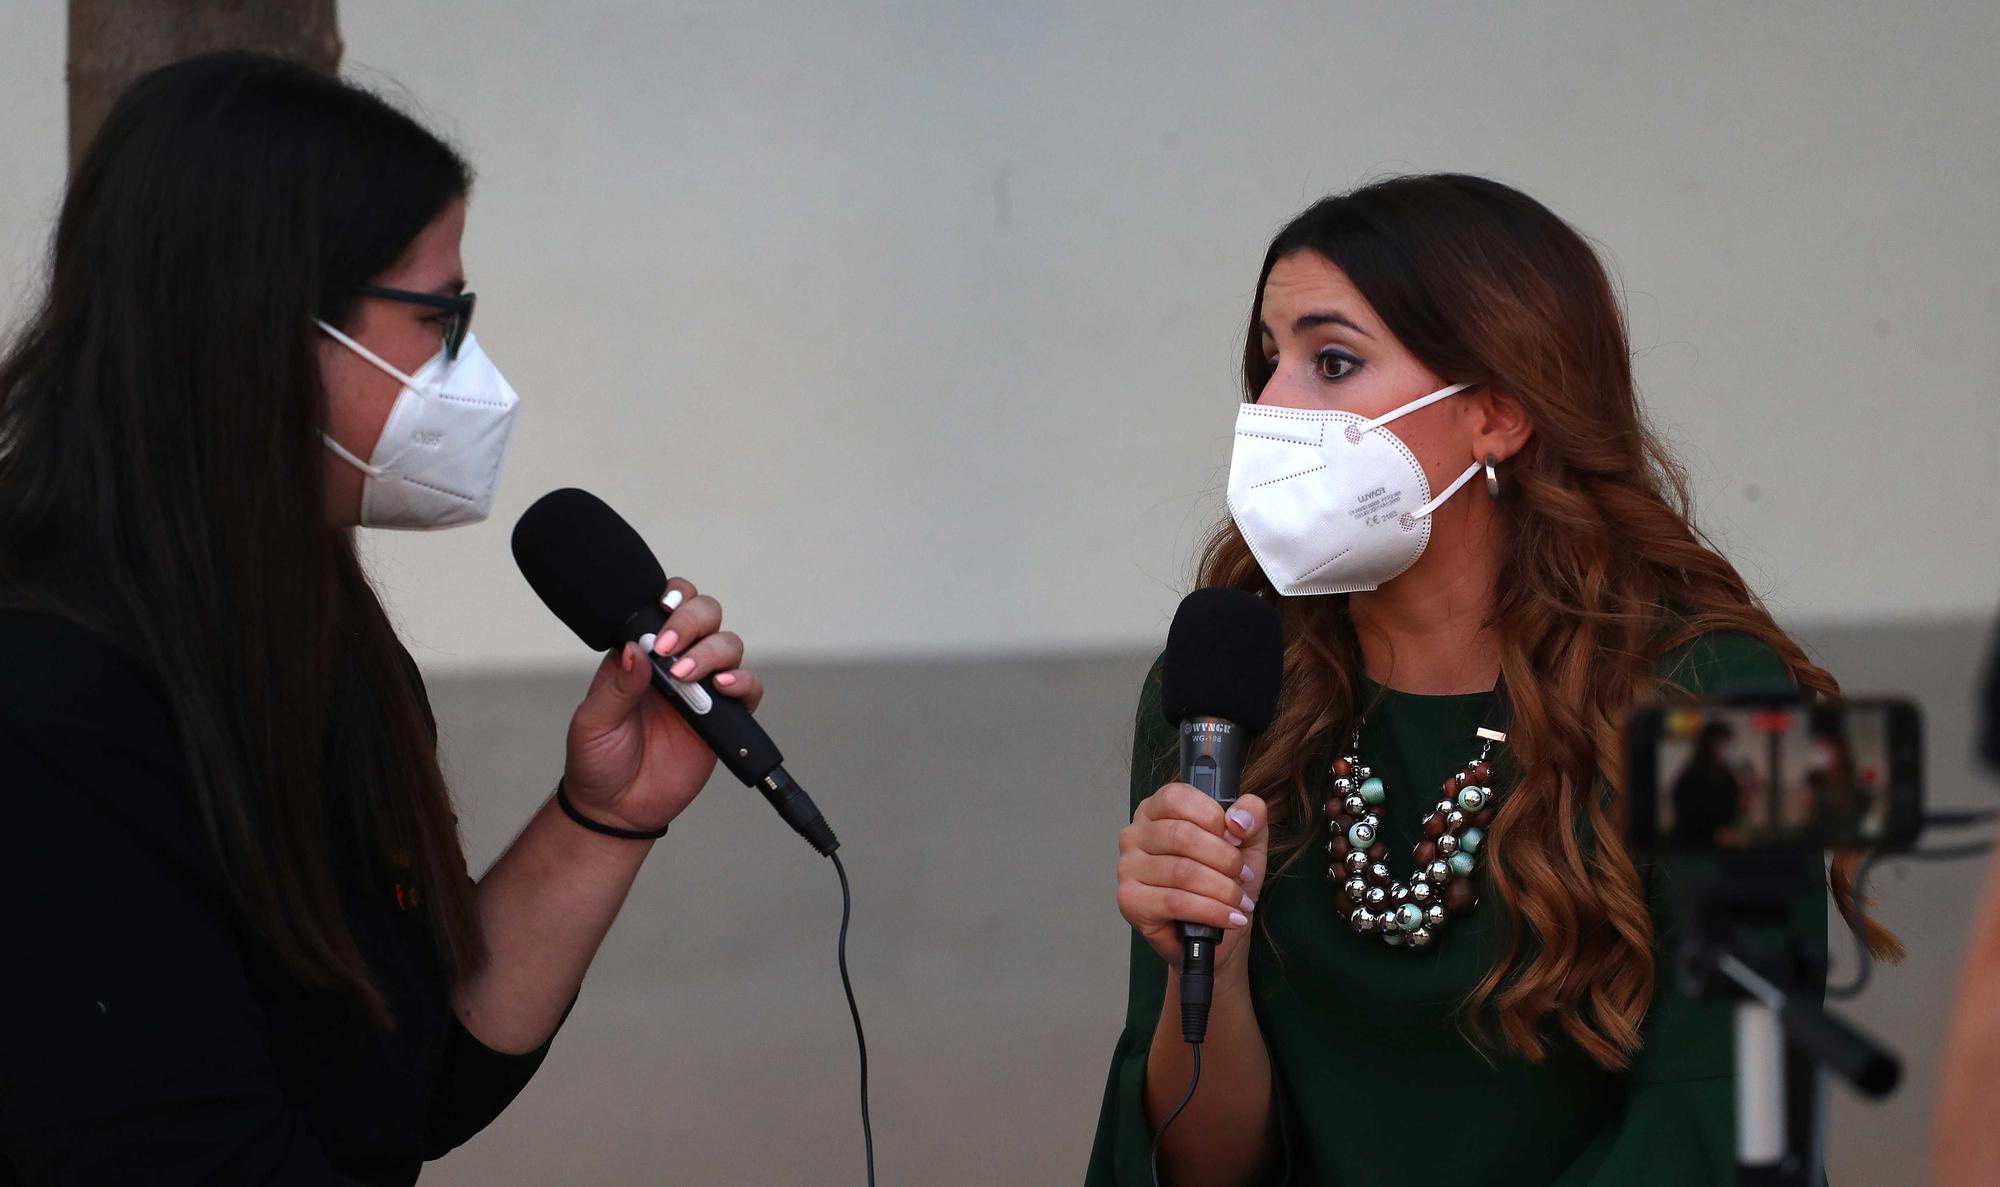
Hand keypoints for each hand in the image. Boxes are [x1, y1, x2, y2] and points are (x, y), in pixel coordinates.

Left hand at [560, 579, 762, 832]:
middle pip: (706, 615)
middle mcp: (675, 663)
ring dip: (711, 652)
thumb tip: (635, 649)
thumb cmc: (598, 761)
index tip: (662, 609)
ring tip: (686, 676)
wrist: (616, 810)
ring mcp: (702, 689)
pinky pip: (747, 689)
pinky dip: (742, 682)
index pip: (666, 605)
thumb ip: (617, 685)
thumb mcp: (594, 720)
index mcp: (642, 654)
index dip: (673, 597)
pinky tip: (722, 689)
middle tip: (668, 646)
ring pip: (728, 645)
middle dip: (693, 619)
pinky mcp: (723, 719)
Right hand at [1117, 784, 1269, 976]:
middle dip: (1224, 859)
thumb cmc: (1224, 880)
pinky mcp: (1130, 901)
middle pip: (1181, 835)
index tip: (1236, 839)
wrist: (1218, 934)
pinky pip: (1175, 902)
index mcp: (1156, 810)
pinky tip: (1229, 917)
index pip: (1177, 797)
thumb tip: (1237, 821)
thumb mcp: (1248, 841)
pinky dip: (1210, 911)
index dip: (1213, 817)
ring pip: (1181, 871)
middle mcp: (1134, 834)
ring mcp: (1128, 868)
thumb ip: (1251, 815)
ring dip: (1222, 889)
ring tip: (1240, 901)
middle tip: (1243, 876)